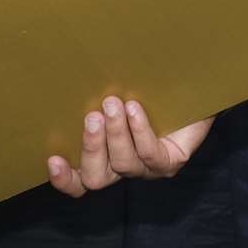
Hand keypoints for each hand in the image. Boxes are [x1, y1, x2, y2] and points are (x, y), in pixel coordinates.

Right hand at [46, 97, 213, 196]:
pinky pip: (150, 154)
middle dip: (91, 147)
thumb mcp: (122, 91)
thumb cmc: (151, 91)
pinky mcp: (170, 162)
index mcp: (106, 157)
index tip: (52, 158)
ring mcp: (147, 168)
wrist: (194, 90)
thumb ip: (98, 90)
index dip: (64, 178)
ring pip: (122, 164)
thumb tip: (74, 67)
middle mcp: (123, 167)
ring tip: (114, 103)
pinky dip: (139, 131)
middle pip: (95, 178)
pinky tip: (135, 109)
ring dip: (115, 134)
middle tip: (92, 116)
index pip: (79, 180)